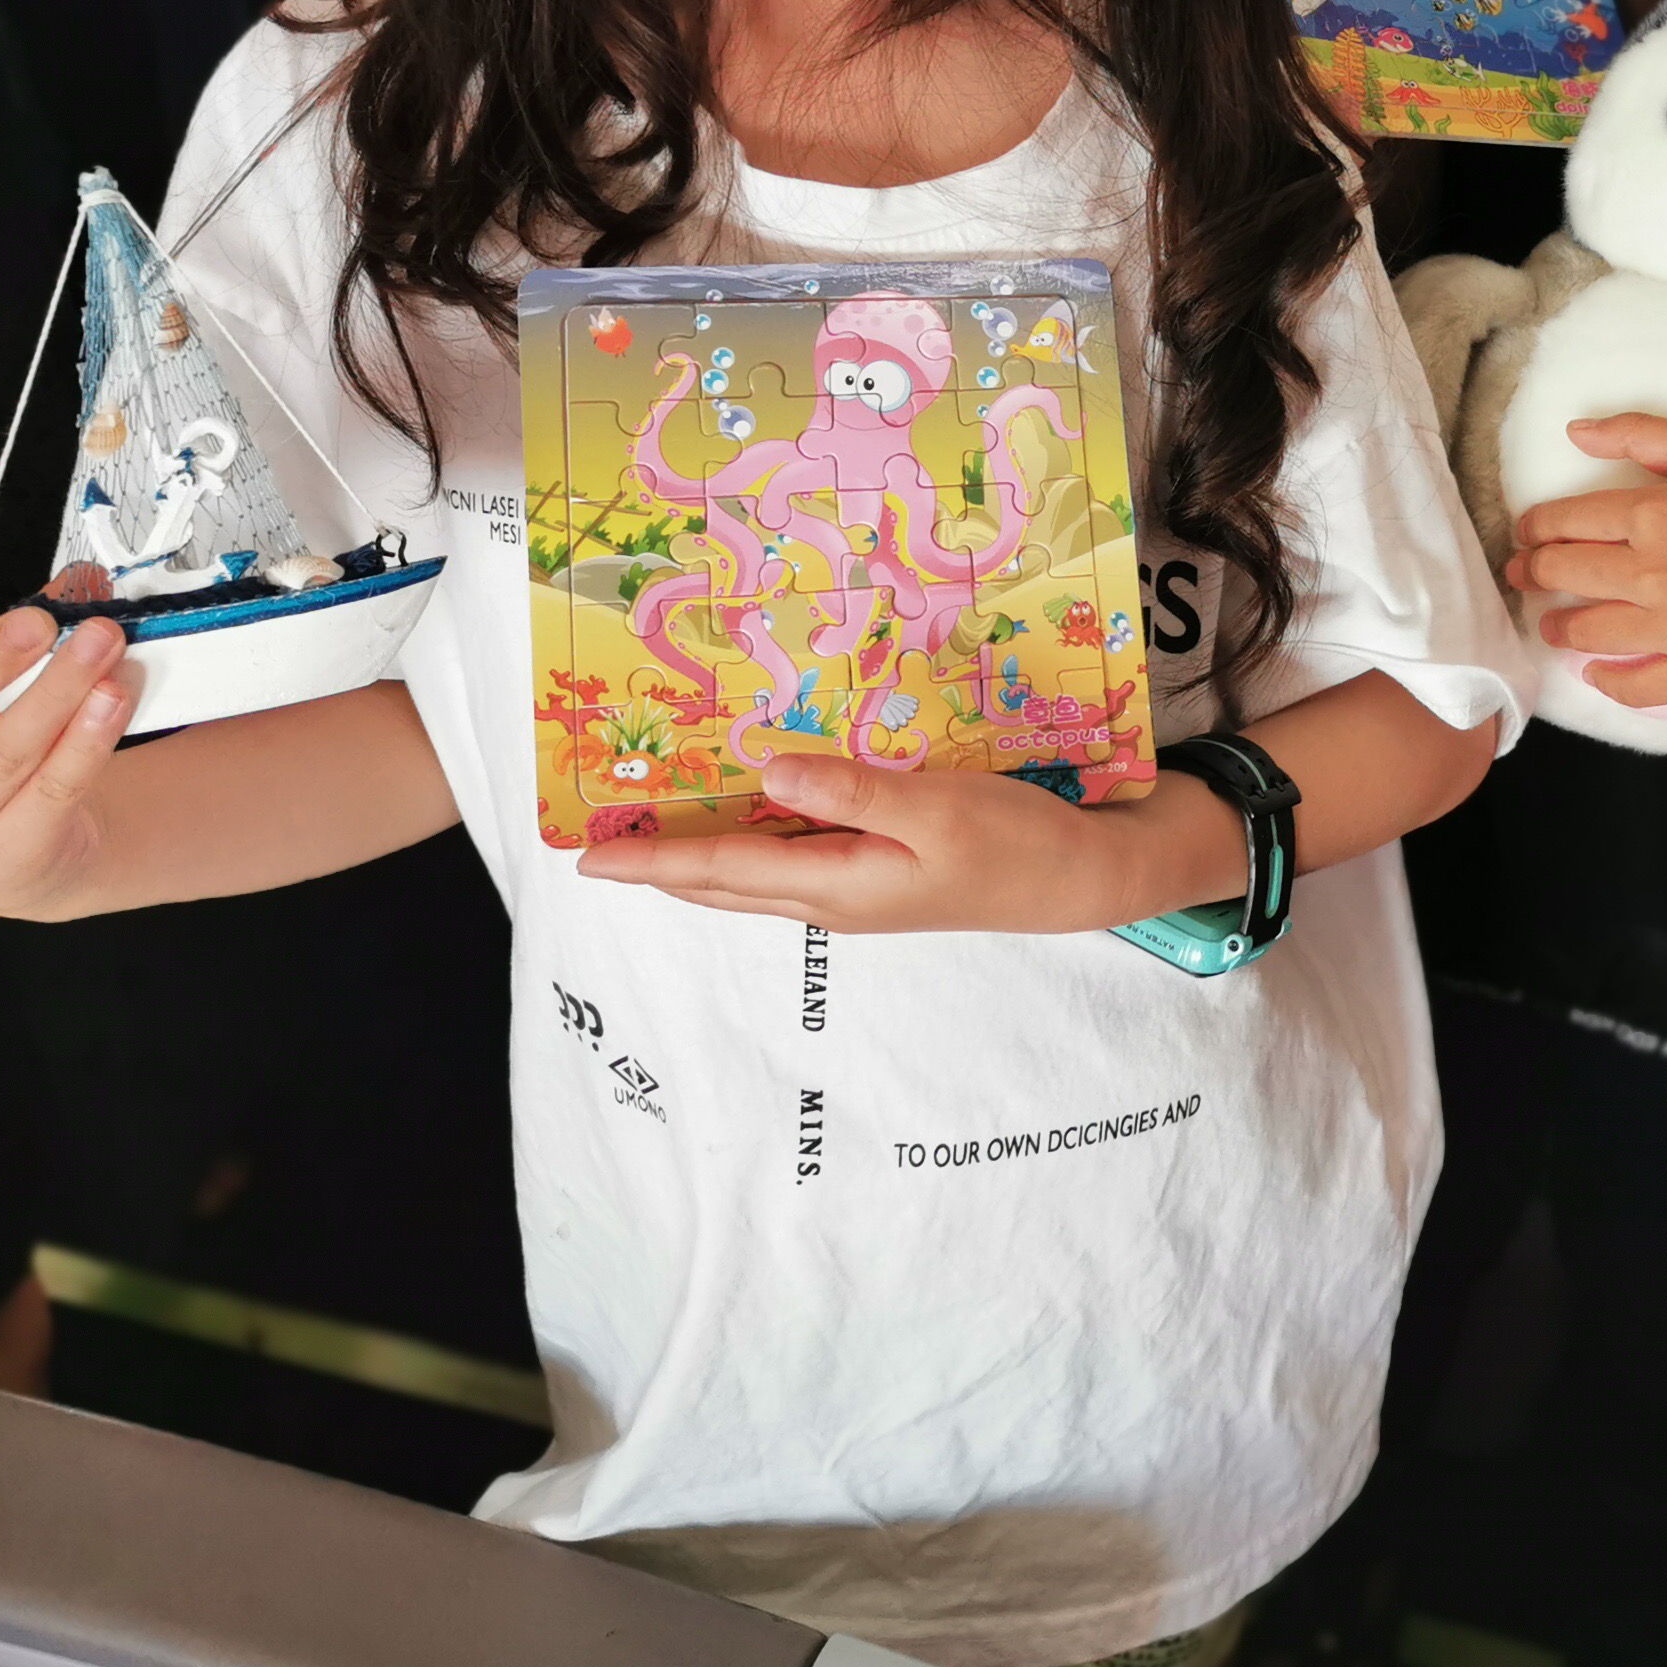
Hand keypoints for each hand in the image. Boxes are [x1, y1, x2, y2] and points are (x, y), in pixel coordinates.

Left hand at [574, 748, 1245, 932]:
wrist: (1079, 880)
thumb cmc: (1014, 843)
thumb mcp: (937, 808)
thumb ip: (850, 790)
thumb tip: (765, 770)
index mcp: (836, 884)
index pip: (721, 870)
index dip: (651, 861)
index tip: (586, 856)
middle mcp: (832, 896)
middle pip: (721, 885)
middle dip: (658, 866)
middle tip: (598, 842)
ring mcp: (856, 890)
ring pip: (753, 877)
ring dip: (699, 857)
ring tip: (650, 829)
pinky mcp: (879, 875)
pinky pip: (791, 861)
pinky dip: (750, 842)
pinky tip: (749, 811)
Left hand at [1505, 415, 1666, 708]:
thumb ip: (1640, 435)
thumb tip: (1573, 431)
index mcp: (1653, 515)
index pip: (1563, 522)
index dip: (1534, 527)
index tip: (1528, 534)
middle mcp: (1655, 573)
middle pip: (1563, 576)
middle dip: (1533, 572)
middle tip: (1525, 574)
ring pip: (1588, 634)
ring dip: (1559, 628)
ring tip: (1554, 624)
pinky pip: (1639, 689)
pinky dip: (1608, 684)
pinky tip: (1598, 673)